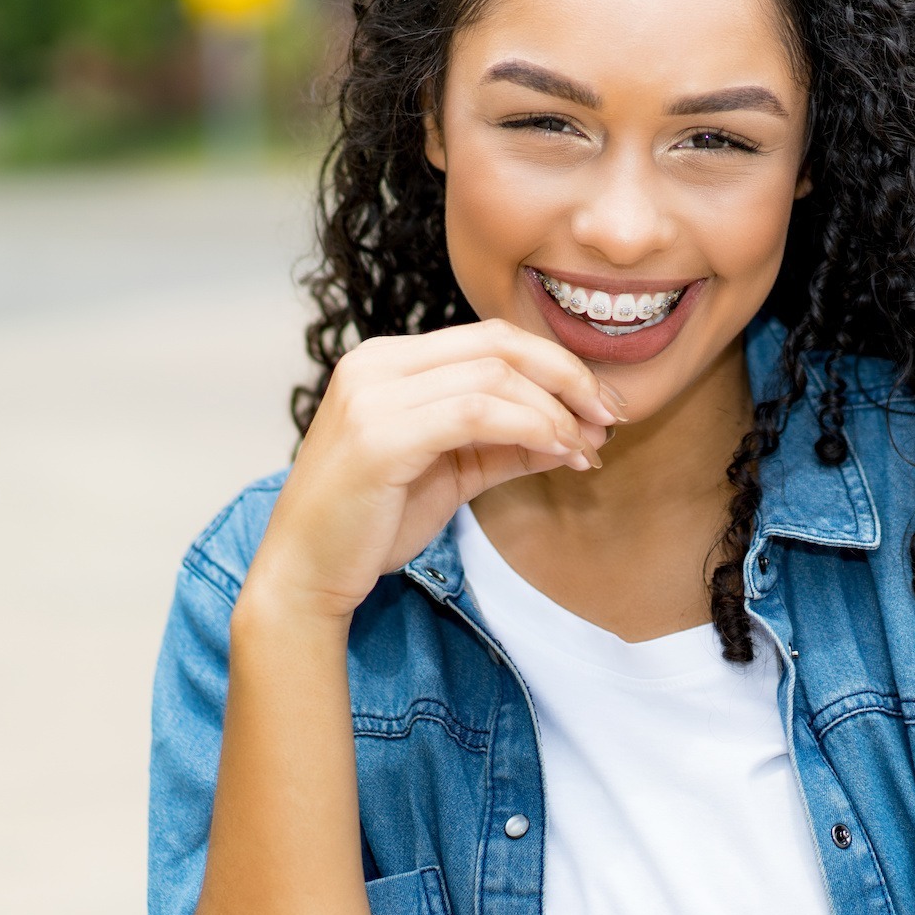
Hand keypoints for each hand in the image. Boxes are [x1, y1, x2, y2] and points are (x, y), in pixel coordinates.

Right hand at [242, 318, 623, 622]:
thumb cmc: (370, 525)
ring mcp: (373, 394)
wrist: (305, 576)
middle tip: (609, 416)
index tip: (600, 404)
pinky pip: (475, 412)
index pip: (490, 338)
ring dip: (555, 410)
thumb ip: (508, 445)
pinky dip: (530, 427)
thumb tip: (579, 432)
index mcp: (387, 361)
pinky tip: (560, 453)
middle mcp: (376, 363)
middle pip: (498, 343)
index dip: (555, 363)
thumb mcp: (452, 473)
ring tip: (586, 447)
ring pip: (493, 376)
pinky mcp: (379, 434)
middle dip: (567, 376)